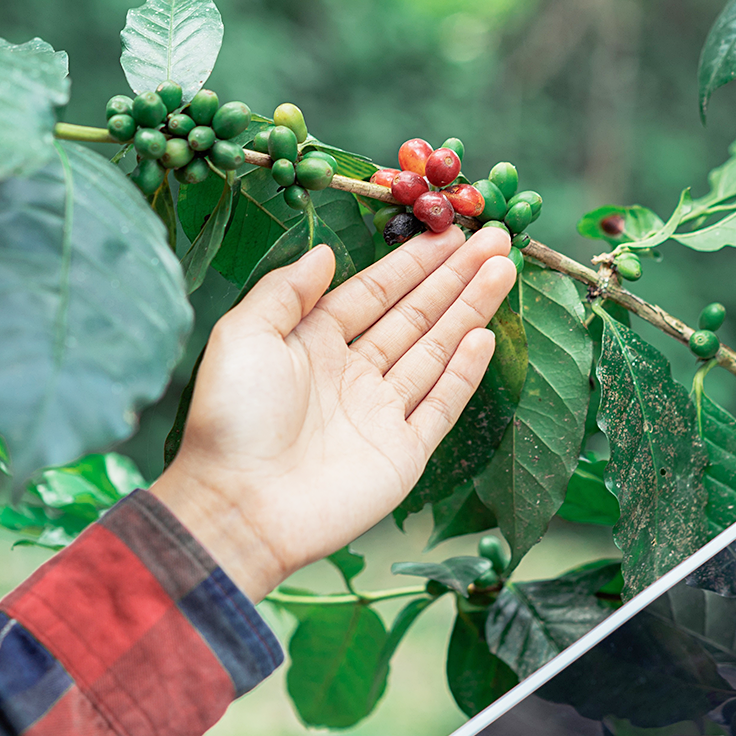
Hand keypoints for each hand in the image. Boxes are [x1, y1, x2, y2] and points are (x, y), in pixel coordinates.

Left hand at [151, 226, 515, 598]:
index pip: (375, 293)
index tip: (449, 231)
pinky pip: (440, 406)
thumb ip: (285, 291)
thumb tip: (324, 253)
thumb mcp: (243, 336)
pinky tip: (484, 336)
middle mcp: (352, 374)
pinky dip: (463, 373)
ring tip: (503, 268)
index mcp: (313, 344)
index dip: (412, 263)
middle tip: (495, 238)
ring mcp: (380, 414)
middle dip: (455, 277)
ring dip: (469, 311)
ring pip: (435, 352)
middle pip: (414, 316)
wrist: (240, 505)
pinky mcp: (401, 453)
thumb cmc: (232, 418)